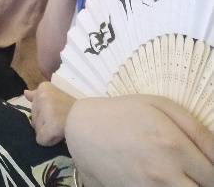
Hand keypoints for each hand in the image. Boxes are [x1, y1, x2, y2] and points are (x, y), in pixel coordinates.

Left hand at [24, 82, 74, 146]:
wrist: (87, 118)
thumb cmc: (71, 108)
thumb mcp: (54, 96)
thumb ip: (37, 95)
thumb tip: (25, 93)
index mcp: (44, 87)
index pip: (34, 107)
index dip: (45, 113)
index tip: (57, 111)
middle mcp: (43, 96)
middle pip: (34, 118)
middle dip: (44, 123)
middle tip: (59, 120)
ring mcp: (46, 110)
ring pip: (37, 129)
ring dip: (47, 132)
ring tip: (61, 126)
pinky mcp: (50, 126)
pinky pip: (41, 139)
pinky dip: (49, 141)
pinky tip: (59, 134)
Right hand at [65, 95, 213, 186]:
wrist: (84, 129)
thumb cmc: (124, 113)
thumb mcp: (161, 106)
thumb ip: (197, 129)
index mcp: (173, 145)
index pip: (213, 174)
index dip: (212, 171)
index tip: (204, 165)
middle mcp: (164, 173)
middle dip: (201, 182)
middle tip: (191, 171)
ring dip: (185, 186)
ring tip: (176, 173)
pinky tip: (160, 179)